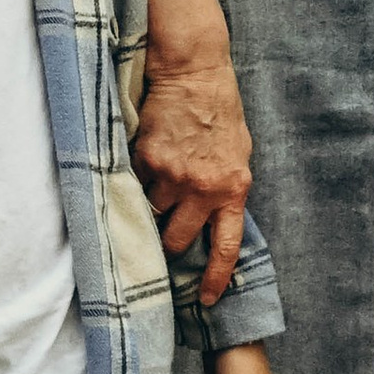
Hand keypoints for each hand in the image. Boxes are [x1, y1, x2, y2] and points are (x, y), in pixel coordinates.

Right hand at [134, 47, 255, 310]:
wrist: (195, 73)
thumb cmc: (220, 113)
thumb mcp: (238, 154)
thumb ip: (226, 187)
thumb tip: (215, 218)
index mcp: (233, 188)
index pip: (226, 246)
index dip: (216, 277)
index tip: (208, 300)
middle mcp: (203, 188)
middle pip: (176, 239)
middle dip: (169, 240)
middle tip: (164, 229)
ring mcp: (172, 175)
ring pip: (151, 213)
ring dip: (151, 204)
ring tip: (157, 180)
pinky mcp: (146, 160)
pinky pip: (135, 185)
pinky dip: (137, 179)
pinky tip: (146, 159)